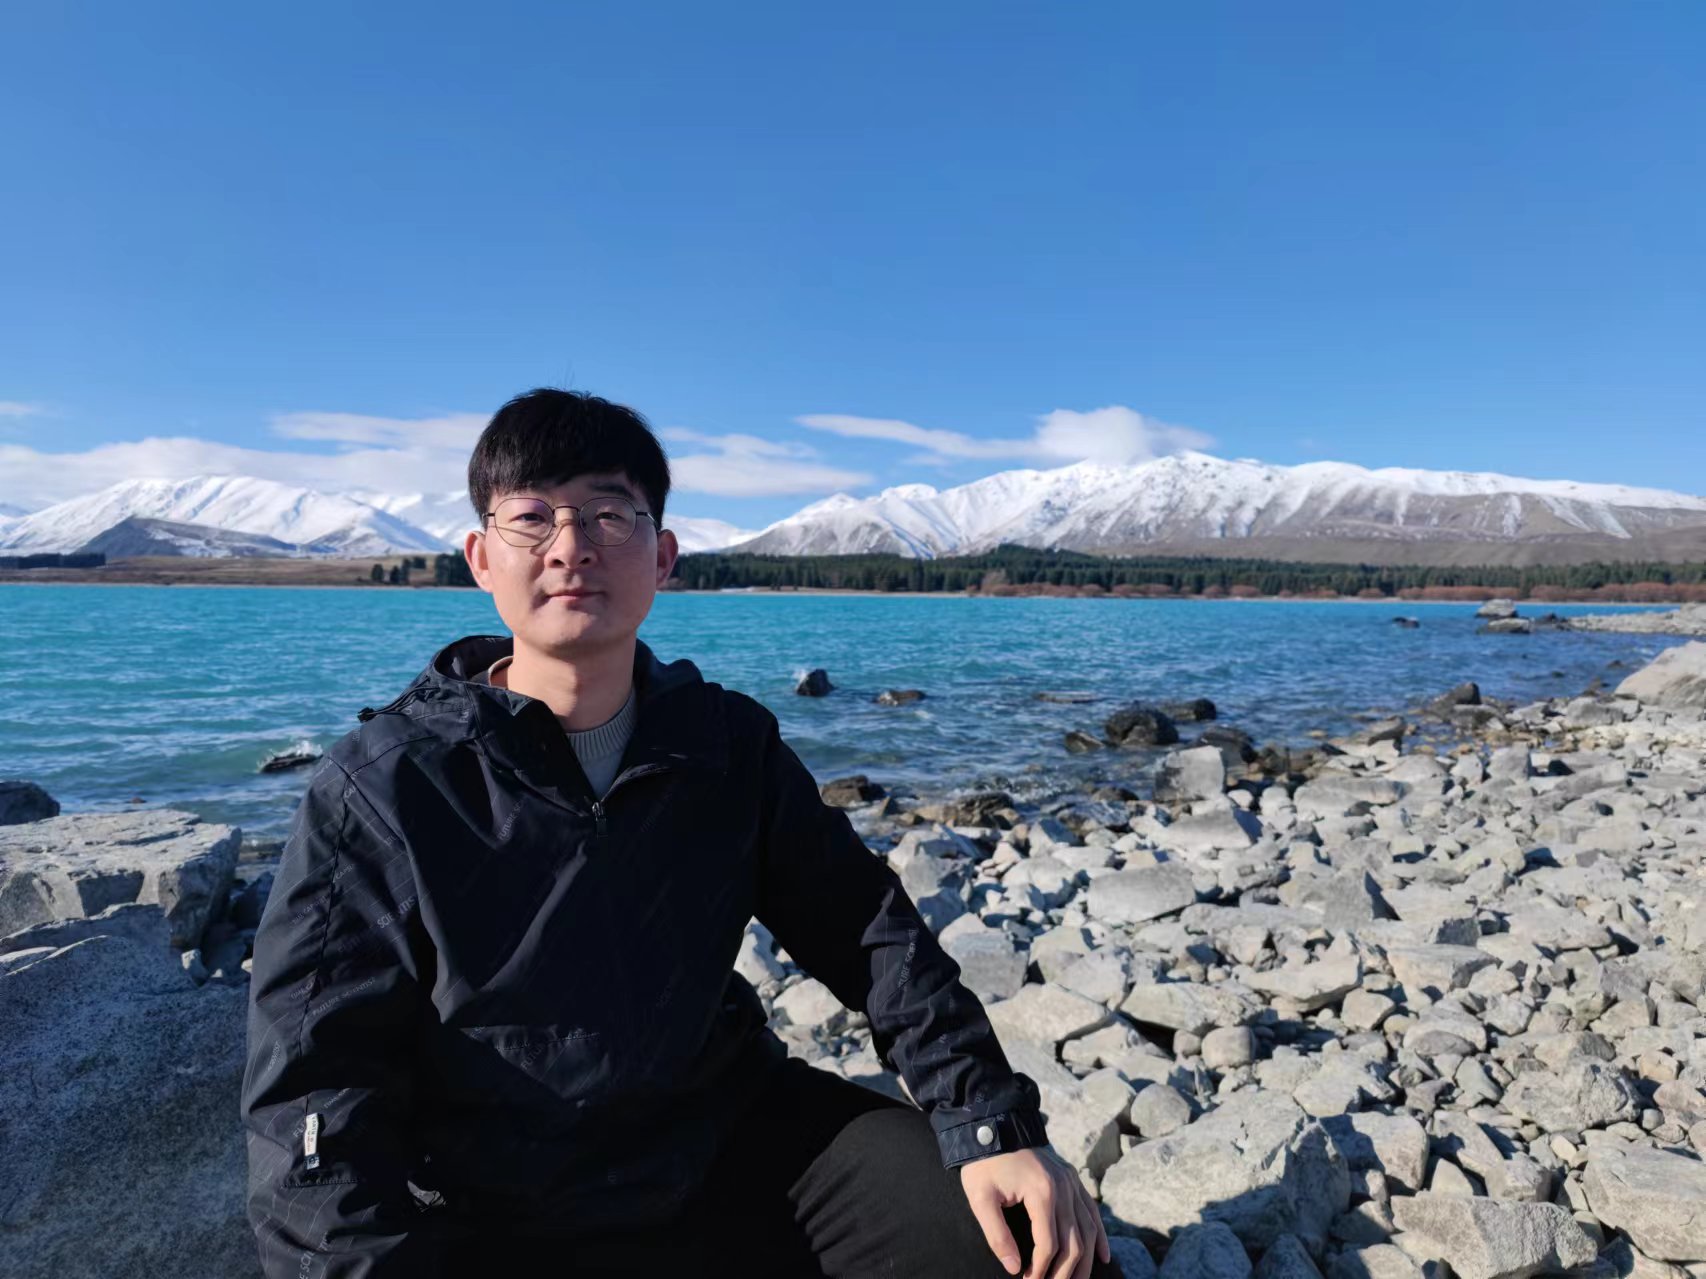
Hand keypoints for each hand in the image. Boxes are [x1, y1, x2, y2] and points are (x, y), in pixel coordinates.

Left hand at [960, 1146, 1110, 1278]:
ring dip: (1085, 1261)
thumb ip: (996, 1235)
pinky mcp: (1072, 1178)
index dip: (1041, 1268)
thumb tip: (1014, 1268)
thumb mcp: (980, 1198)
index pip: (1049, 1243)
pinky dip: (1099, 1236)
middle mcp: (1063, 1187)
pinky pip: (1091, 1211)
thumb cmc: (983, 1164)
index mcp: (1042, 1192)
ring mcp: (1071, 1181)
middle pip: (1074, 1241)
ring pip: (1088, 1230)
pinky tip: (1102, 1257)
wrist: (993, 1126)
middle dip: (1066, 1272)